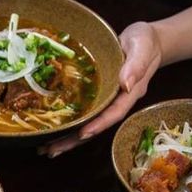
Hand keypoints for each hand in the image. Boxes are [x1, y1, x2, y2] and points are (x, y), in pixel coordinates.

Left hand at [38, 21, 162, 156]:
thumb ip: (137, 64)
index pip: (114, 112)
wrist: (146, 41)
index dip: (99, 124)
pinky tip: (53, 131)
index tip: (83, 133)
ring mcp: (108, 101)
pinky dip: (69, 124)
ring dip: (68, 138)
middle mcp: (118, 101)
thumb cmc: (144, 41)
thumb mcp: (142, 45)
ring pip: (88, 124)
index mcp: (130, 92)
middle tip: (52, 150)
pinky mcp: (99, 96)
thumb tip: (127, 84)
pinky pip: (84, 113)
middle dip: (75, 140)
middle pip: (97, 126)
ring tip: (46, 149)